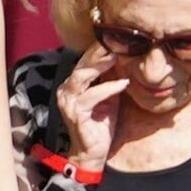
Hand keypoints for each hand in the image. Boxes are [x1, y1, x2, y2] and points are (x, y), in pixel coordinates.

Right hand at [54, 45, 128, 171]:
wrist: (93, 153)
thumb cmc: (101, 124)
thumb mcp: (109, 96)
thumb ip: (110, 78)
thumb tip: (124, 56)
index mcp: (73, 85)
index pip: (84, 61)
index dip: (99, 49)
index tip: (117, 38)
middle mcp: (66, 91)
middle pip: (81, 64)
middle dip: (99, 52)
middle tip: (117, 41)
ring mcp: (68, 102)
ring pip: (82, 77)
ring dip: (100, 65)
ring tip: (118, 57)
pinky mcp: (75, 114)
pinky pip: (91, 96)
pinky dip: (108, 88)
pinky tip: (123, 83)